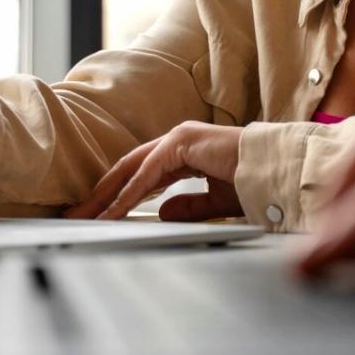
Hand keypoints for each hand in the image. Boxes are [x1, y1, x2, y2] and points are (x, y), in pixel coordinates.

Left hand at [65, 121, 243, 221]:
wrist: (276, 171)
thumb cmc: (253, 183)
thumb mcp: (215, 201)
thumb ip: (190, 206)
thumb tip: (162, 213)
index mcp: (186, 150)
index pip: (141, 172)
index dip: (118, 194)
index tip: (99, 215)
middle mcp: (178, 140)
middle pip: (128, 168)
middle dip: (101, 194)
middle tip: (78, 215)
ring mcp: (179, 138)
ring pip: (132, 169)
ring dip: (107, 195)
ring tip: (85, 216)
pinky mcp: (181, 144)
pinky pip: (147, 173)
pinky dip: (129, 194)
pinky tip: (113, 212)